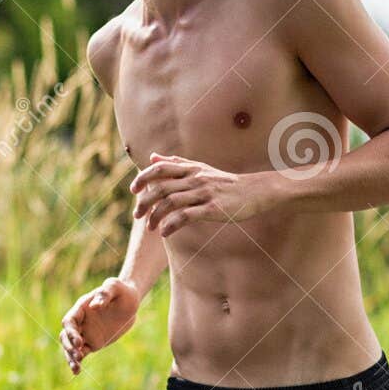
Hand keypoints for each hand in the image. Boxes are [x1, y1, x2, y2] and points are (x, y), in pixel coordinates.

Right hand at [59, 277, 139, 374]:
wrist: (130, 302)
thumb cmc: (122, 291)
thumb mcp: (115, 287)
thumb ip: (104, 294)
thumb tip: (95, 306)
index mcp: (81, 308)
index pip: (69, 321)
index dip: (70, 332)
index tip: (79, 342)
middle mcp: (80, 322)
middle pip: (66, 336)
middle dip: (69, 347)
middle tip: (79, 355)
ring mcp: (85, 333)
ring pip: (71, 348)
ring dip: (71, 357)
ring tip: (76, 368)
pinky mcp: (93, 343)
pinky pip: (82, 353)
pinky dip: (78, 362)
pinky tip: (77, 371)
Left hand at [129, 151, 275, 237]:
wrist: (254, 191)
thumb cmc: (225, 182)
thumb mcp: (200, 168)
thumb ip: (175, 162)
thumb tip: (153, 157)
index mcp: (190, 168)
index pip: (159, 169)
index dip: (143, 178)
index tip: (134, 191)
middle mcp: (195, 178)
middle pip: (160, 188)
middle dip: (144, 202)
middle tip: (137, 215)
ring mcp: (204, 193)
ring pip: (170, 203)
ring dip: (155, 217)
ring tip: (151, 228)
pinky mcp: (212, 209)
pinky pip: (186, 216)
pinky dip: (171, 225)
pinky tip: (165, 232)